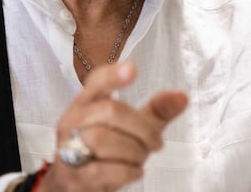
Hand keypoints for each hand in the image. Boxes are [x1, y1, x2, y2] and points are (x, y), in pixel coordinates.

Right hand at [38, 62, 187, 191]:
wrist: (74, 184)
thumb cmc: (105, 150)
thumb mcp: (133, 128)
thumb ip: (157, 111)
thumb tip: (181, 96)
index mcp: (86, 103)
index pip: (96, 82)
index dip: (113, 75)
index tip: (132, 70)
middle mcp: (73, 122)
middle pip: (109, 110)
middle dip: (142, 128)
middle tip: (156, 142)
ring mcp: (69, 149)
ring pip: (103, 140)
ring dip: (133, 152)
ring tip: (140, 158)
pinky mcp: (73, 176)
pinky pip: (103, 169)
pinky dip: (126, 171)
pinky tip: (134, 171)